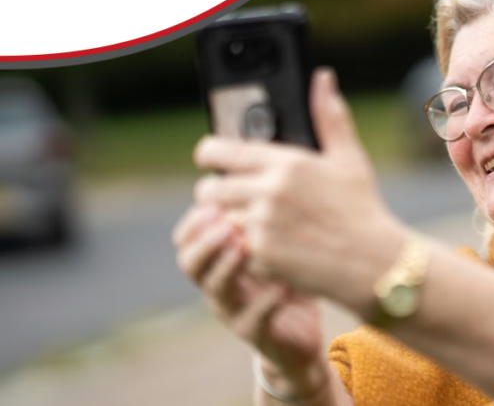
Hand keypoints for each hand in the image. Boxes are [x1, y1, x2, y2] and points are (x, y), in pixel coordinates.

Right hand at [172, 205, 326, 392]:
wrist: (302, 333)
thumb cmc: (286, 278)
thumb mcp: (273, 242)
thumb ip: (262, 213)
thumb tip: (257, 163)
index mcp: (218, 260)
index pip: (187, 239)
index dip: (194, 221)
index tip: (211, 200)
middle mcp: (219, 285)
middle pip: (191, 263)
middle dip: (204, 241)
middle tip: (224, 222)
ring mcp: (234, 311)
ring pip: (217, 290)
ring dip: (228, 266)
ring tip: (245, 247)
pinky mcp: (256, 334)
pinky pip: (253, 319)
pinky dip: (266, 302)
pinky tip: (282, 286)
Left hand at [191, 68, 405, 318]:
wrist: (374, 263)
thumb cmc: (362, 208)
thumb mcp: (348, 158)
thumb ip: (329, 116)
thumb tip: (322, 77)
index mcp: (286, 163)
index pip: (218, 151)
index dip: (209, 154)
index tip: (212, 158)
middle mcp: (268, 192)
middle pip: (208, 190)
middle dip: (217, 193)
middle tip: (236, 196)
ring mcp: (262, 227)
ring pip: (221, 221)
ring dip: (233, 222)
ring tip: (262, 223)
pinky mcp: (260, 257)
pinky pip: (237, 249)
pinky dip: (251, 250)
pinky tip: (277, 247)